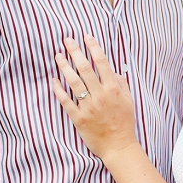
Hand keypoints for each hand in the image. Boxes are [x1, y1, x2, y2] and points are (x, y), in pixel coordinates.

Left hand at [52, 35, 138, 161]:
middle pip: (85, 68)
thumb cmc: (124, 123)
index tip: (86, 37)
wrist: (118, 146)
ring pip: (73, 82)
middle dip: (75, 51)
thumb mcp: (128, 101)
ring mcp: (88, 106)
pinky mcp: (79, 117)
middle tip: (66, 40)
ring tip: (58, 55)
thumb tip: (114, 71)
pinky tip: (53, 79)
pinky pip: (66, 100)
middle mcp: (100, 95)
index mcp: (113, 89)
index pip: (102, 62)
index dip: (93, 47)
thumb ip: (121, 84)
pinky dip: (58, 89)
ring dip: (64, 66)